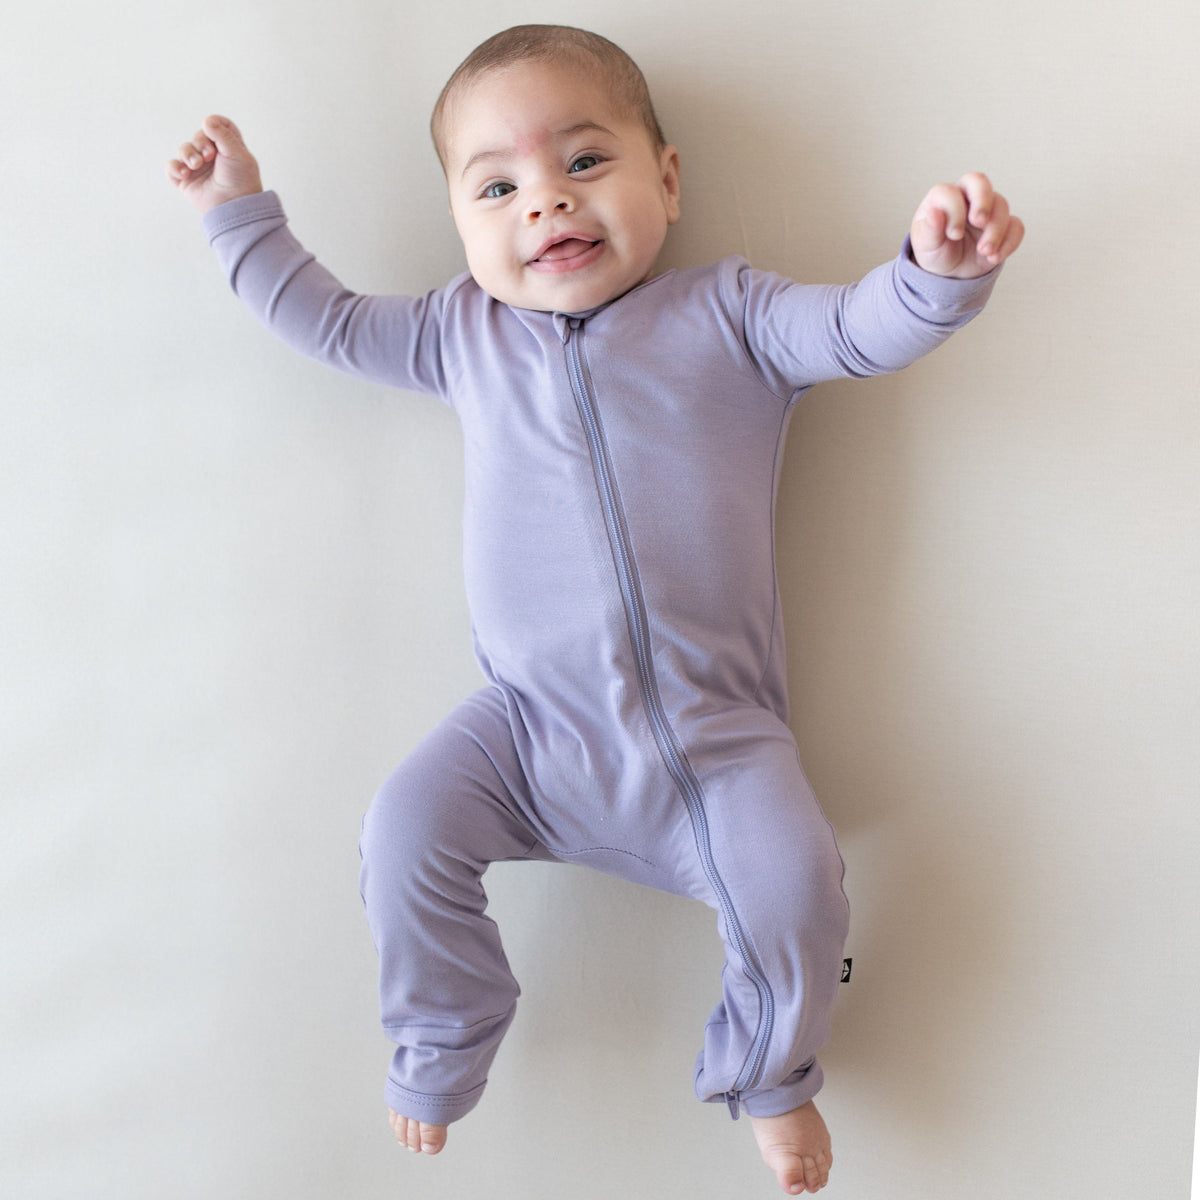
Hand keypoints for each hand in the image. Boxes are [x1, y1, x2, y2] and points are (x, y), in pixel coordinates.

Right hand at [166, 115, 263, 213]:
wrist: (234, 207)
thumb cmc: (241, 182)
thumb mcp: (237, 153)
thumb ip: (223, 134)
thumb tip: (206, 121)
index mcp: (228, 147)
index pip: (217, 126)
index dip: (213, 124)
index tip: (212, 128)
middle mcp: (212, 156)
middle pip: (197, 136)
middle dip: (199, 142)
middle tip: (209, 155)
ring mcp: (198, 168)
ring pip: (184, 149)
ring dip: (187, 154)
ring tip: (196, 165)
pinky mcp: (186, 181)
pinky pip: (172, 168)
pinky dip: (175, 167)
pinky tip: (184, 173)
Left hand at [909, 173, 1023, 278]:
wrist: (951, 271)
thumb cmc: (936, 252)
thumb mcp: (926, 245)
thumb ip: (929, 229)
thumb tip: (934, 213)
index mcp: (944, 198)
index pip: (951, 191)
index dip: (955, 210)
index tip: (953, 234)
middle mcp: (967, 198)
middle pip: (980, 182)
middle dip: (982, 202)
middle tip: (979, 223)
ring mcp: (988, 209)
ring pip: (1001, 205)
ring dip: (995, 231)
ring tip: (984, 252)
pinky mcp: (1004, 226)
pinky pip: (1016, 226)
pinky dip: (1009, 242)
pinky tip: (995, 257)